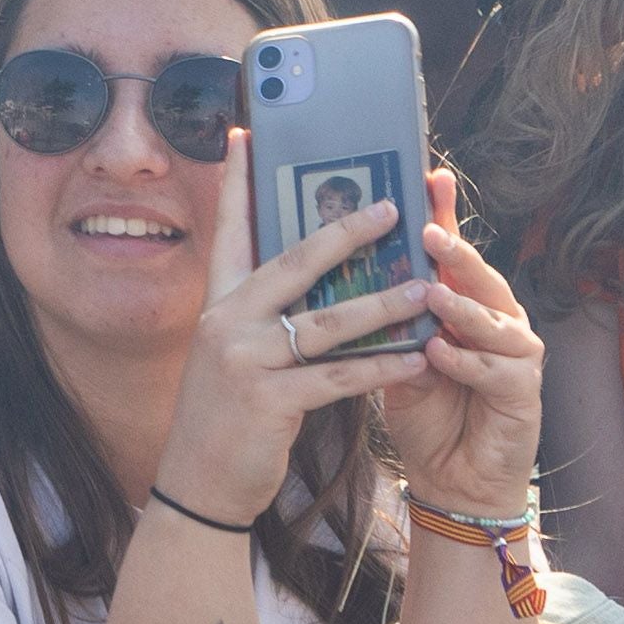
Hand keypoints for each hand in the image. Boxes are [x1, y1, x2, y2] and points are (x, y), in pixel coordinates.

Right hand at [148, 126, 438, 525]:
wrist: (198, 485)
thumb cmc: (225, 416)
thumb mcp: (231, 354)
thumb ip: (261, 314)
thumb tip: (311, 276)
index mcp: (218, 304)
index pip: (230, 231)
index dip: (237, 184)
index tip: (245, 137)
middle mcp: (226, 323)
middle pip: (292, 263)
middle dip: (344, 232)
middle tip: (387, 208)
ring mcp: (244, 361)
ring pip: (325, 321)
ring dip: (381, 303)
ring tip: (425, 288)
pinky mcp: (268, 401)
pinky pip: (337, 376)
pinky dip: (380, 366)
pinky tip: (416, 357)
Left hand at [375, 173, 542, 519]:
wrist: (454, 480)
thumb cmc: (427, 412)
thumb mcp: (395, 358)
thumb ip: (382, 319)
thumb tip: (334, 276)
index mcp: (463, 303)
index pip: (451, 253)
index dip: (443, 214)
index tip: (428, 175)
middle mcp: (495, 319)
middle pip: (478, 274)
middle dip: (455, 250)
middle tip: (426, 230)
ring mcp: (516, 354)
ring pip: (493, 318)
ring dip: (462, 305)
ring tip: (431, 292)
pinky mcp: (524, 393)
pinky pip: (497, 370)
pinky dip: (466, 361)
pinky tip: (441, 353)